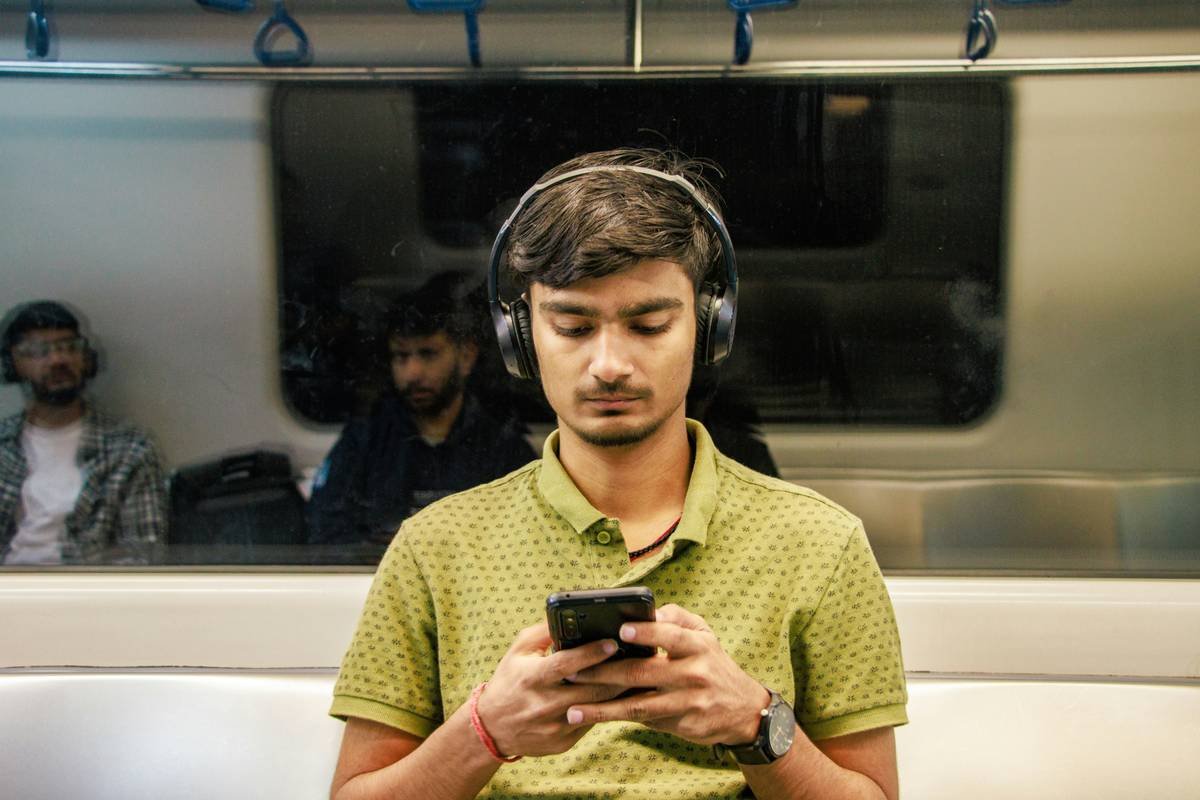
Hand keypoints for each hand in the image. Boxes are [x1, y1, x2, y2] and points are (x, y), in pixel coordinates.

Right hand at [474, 621, 628, 757]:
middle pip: (590, 690)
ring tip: (636, 676)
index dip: (591, 654)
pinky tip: (620, 697)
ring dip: (618, 693)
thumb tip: (569, 615)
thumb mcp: (518, 651)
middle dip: (617, 674)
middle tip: (637, 659)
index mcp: (532, 678)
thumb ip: (543, 632)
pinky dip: (606, 710)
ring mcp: (554, 727)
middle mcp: (543, 704)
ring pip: (596, 709)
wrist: (492, 727)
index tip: (613, 643)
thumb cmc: (509, 681)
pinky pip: (590, 724)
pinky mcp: (562, 743)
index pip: (566, 664)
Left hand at [564, 604, 770, 745]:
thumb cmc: (713, 664)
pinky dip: (616, 718)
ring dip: (602, 708)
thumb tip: (649, 611)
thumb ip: (677, 618)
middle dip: (604, 673)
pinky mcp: (681, 725)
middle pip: (643, 673)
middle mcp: (693, 674)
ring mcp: (686, 703)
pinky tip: (592, 718)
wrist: (744, 709)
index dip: (647, 632)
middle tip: (572, 672)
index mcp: (697, 646)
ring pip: (637, 706)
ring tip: (573, 708)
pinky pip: (644, 721)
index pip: (671, 635)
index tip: (621, 630)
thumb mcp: (705, 634)